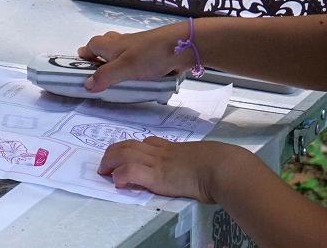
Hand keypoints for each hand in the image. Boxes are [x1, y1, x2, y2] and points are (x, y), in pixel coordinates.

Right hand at [78, 23, 192, 92]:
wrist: (184, 45)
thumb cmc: (151, 54)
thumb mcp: (124, 68)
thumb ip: (105, 76)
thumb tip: (86, 84)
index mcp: (113, 45)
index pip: (93, 44)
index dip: (86, 53)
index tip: (81, 66)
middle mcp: (125, 43)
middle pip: (107, 44)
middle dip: (101, 55)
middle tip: (99, 72)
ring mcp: (141, 47)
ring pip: (124, 51)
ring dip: (119, 61)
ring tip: (119, 79)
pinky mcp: (155, 53)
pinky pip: (141, 58)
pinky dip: (137, 66)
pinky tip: (141, 78)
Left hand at [97, 137, 249, 203]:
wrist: (223, 167)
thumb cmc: (222, 164)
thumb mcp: (209, 157)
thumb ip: (201, 162)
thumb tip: (210, 168)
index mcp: (175, 148)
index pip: (149, 143)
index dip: (135, 148)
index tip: (129, 153)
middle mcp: (163, 153)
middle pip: (131, 145)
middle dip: (114, 152)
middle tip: (107, 163)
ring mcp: (158, 163)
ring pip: (125, 153)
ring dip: (110, 161)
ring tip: (104, 171)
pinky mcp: (157, 176)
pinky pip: (131, 171)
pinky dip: (121, 175)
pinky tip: (118, 183)